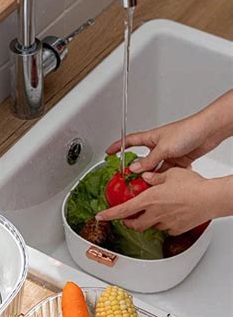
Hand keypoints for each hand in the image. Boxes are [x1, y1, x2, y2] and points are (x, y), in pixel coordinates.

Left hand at [96, 168, 212, 235]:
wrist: (210, 199)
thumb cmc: (193, 186)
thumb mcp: (170, 174)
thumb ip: (155, 177)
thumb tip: (147, 176)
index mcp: (149, 199)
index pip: (123, 210)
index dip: (109, 215)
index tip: (101, 217)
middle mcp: (155, 214)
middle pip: (134, 224)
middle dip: (128, 222)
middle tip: (126, 219)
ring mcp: (165, 223)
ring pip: (151, 226)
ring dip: (148, 221)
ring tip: (153, 212)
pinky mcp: (176, 229)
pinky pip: (166, 228)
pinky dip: (164, 223)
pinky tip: (170, 215)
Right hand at [106, 89, 232, 172]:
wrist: (207, 133)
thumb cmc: (187, 131)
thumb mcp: (163, 148)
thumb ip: (148, 161)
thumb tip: (134, 170)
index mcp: (151, 138)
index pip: (129, 141)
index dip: (117, 147)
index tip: (108, 153)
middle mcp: (158, 146)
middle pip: (142, 160)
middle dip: (136, 170)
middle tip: (129, 180)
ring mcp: (168, 154)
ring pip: (155, 169)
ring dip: (153, 176)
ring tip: (149, 185)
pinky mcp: (178, 161)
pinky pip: (168, 172)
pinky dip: (166, 178)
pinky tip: (166, 182)